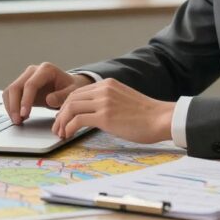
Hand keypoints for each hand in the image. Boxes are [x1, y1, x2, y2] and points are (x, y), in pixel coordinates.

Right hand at [2, 62, 92, 124]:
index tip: (24, 114)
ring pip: (10, 91)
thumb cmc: (71, 87)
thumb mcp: (72, 92)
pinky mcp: (21, 86)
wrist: (68, 85)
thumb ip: (63, 96)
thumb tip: (49, 100)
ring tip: (18, 121)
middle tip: (17, 121)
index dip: (25, 100)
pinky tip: (19, 117)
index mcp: (46, 70)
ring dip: (10, 107)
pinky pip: (10, 95)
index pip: (30, 84)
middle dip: (14, 105)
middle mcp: (33, 71)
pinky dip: (11, 107)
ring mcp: (25, 77)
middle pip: (16, 87)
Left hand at [52, 78, 174, 144]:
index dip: (67, 105)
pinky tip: (69, 135)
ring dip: (62, 122)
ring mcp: (104, 102)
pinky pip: (78, 119)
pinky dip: (69, 128)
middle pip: (71, 98)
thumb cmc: (147, 115)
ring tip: (61, 133)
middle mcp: (103, 89)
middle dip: (61, 114)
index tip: (64, 118)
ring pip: (71, 107)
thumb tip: (95, 114)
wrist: (161, 118)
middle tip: (58, 127)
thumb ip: (109, 102)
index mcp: (108, 84)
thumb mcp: (124, 100)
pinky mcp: (105, 116)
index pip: (78, 91)